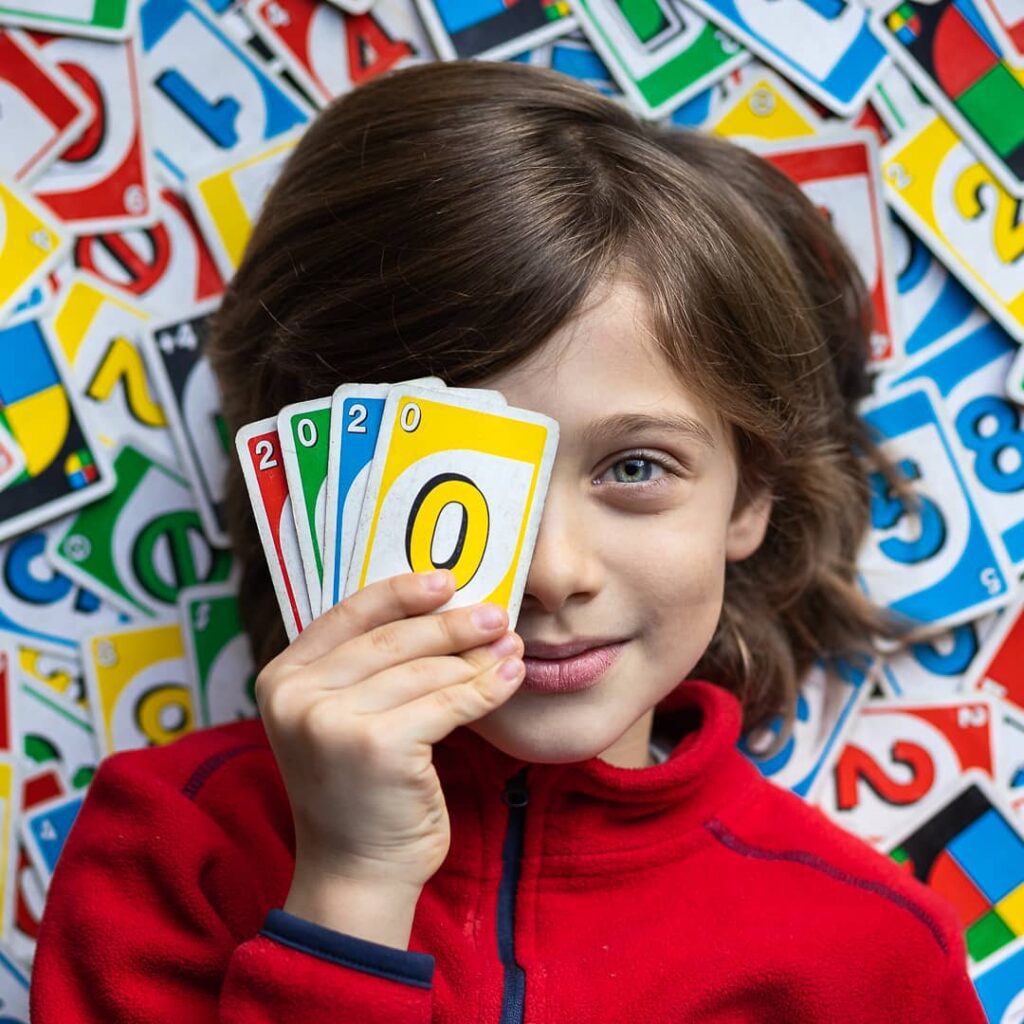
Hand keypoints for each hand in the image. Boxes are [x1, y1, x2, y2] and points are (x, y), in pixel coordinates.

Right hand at [256, 569, 524, 893]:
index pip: (349, 615)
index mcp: (282, 678)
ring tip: (510, 650)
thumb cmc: (360, 792)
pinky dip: (486, 690)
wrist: (357, 873)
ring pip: (425, 672)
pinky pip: (448, 703)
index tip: (446, 581)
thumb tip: (444, 606)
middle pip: (393, 639)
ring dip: (476, 660)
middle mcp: (296, 696)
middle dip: (452, 625)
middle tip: (496, 616)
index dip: (401, 592)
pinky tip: (510, 679)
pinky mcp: (376, 746)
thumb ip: (368, 668)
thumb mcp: (341, 720)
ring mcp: (331, 721)